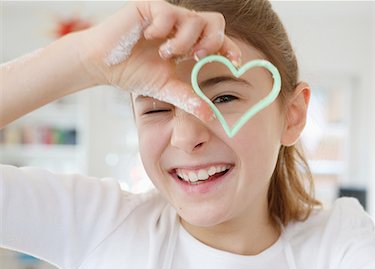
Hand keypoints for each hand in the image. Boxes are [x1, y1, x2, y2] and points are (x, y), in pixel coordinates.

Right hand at [78, 1, 240, 120]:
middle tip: (197, 56)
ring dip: (183, 41)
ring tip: (164, 53)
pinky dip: (162, 29)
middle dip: (212, 40)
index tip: (234, 61)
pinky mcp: (150, 7)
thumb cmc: (134, 73)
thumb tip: (210, 116)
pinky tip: (150, 37)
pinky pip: (169, 12)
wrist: (103, 65)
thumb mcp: (167, 89)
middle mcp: (181, 27)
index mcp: (189, 43)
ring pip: (195, 18)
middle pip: (216, 21)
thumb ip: (189, 99)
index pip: (218, 40)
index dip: (230, 48)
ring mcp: (167, 15)